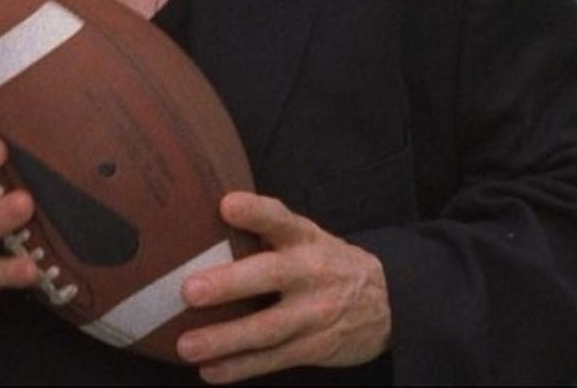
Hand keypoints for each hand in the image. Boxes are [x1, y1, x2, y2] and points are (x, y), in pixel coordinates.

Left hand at [176, 192, 390, 382]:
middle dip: (230, 284)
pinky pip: (273, 360)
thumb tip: (204, 226)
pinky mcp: (313, 347)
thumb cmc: (326, 263)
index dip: (255, 212)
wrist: (389, 303)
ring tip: (187, 346)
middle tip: (190, 291)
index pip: (280, 220)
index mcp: (305, 239)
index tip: (226, 206)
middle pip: (270, 276)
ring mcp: (313, 313)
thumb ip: (268, 234)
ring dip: (225, 338)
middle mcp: (310, 273)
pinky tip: (211, 371)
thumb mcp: (308, 239)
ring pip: (267, 327)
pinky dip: (241, 367)